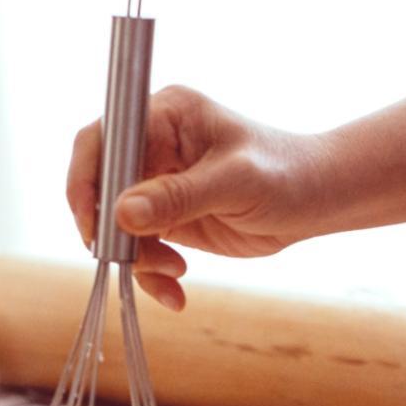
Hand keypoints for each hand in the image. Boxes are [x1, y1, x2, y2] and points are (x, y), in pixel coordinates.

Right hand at [65, 86, 332, 309]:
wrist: (319, 201)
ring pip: (116, 225)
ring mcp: (156, 183)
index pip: (103, 140)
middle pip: (100, 187)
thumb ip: (178, 196)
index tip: (93, 223)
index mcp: (165, 115)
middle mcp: (153, 145)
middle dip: (110, 230)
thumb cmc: (288, 174)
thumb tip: (122, 213)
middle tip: (126, 258)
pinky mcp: (165, 217)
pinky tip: (176, 290)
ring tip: (173, 273)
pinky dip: (151, 274)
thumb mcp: (236, 183)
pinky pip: (138, 248)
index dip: (86, 180)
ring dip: (136, 258)